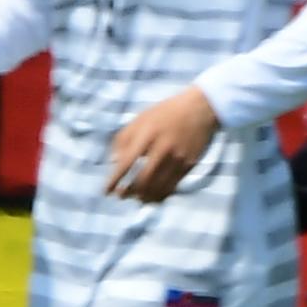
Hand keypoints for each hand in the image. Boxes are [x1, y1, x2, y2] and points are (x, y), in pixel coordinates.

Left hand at [102, 88, 223, 202]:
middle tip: (121, 196)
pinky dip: (160, 194)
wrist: (200, 108)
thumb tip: (114, 163)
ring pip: (159, 186)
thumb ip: (122, 140)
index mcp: (147, 134)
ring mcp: (179, 157)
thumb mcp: (139, 120)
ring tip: (136, 198)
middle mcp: (163, 147)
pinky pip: (173, 186)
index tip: (106, 191)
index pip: (127, 163)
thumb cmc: (164, 113)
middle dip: (130, 192)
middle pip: (144, 179)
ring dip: (144, 196)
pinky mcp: (189, 164)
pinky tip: (152, 195)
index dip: (115, 180)